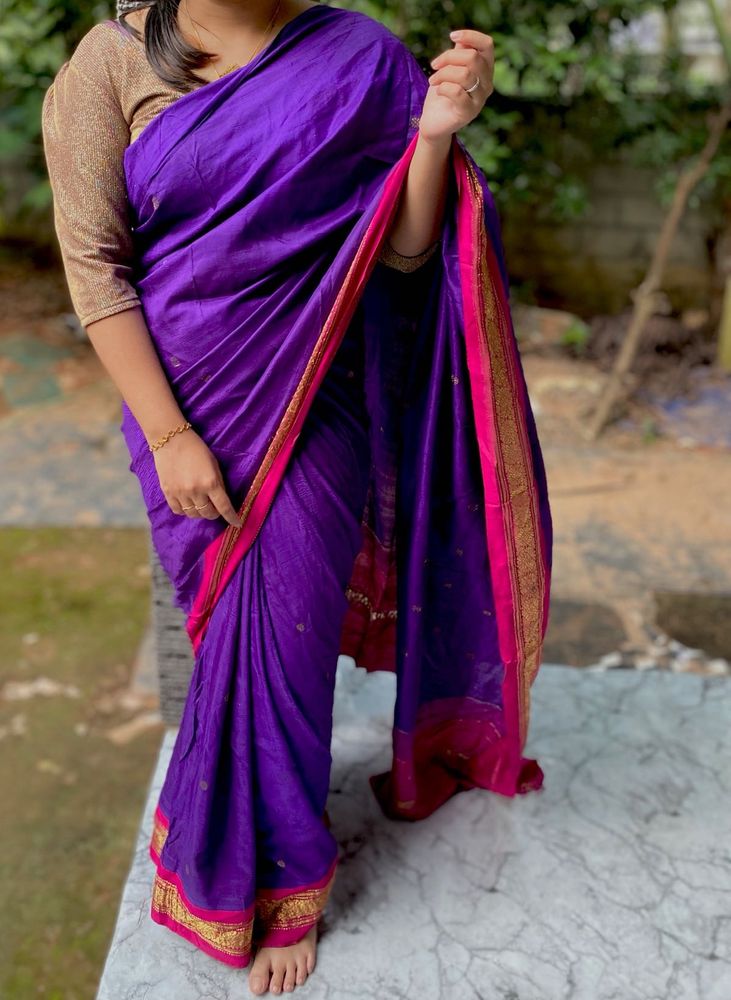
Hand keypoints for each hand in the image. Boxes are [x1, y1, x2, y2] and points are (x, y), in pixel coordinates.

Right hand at [152, 429, 242, 527]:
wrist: (170, 439)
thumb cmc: (196, 449)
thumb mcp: (214, 464)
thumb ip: (218, 483)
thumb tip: (222, 501)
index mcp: (210, 482)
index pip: (224, 507)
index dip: (232, 517)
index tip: (237, 523)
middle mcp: (195, 491)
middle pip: (208, 513)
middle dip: (215, 513)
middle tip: (215, 507)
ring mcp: (180, 493)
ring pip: (193, 515)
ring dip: (200, 513)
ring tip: (201, 505)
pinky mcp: (168, 492)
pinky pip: (178, 511)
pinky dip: (185, 511)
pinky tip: (188, 504)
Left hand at [419, 28, 494, 146]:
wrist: (435, 122)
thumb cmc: (443, 93)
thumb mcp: (450, 68)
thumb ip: (459, 52)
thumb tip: (461, 38)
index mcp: (485, 69)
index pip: (487, 45)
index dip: (471, 36)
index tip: (452, 35)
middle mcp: (487, 83)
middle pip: (473, 57)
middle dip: (449, 57)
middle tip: (434, 65)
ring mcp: (480, 99)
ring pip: (464, 74)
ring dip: (443, 74)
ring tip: (432, 80)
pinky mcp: (469, 112)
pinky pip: (457, 91)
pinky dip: (443, 88)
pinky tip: (438, 91)